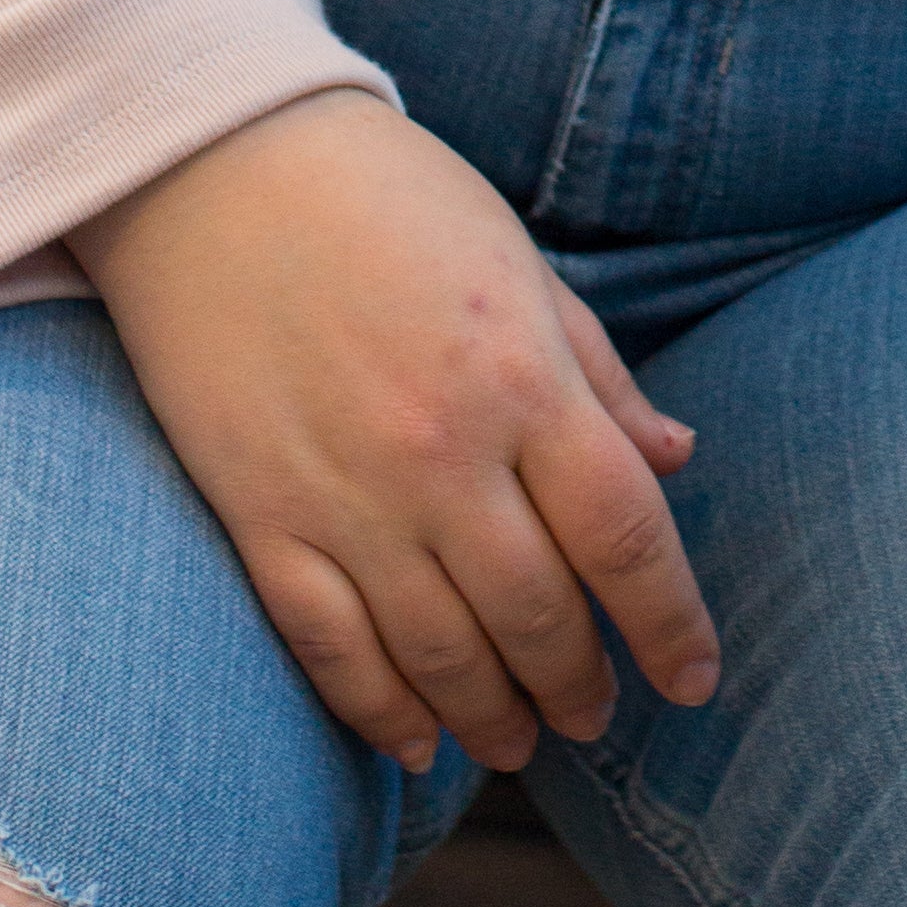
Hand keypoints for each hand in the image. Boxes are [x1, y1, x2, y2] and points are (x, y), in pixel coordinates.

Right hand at [73, 93, 719, 772]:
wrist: (212, 164)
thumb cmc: (386, 198)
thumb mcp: (518, 263)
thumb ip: (598, 375)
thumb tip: (677, 460)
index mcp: (523, 377)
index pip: (625, 536)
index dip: (670, 623)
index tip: (694, 678)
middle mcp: (445, 452)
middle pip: (539, 613)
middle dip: (580, 683)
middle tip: (598, 717)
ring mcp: (347, 494)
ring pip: (439, 653)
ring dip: (490, 716)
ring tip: (520, 743)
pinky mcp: (261, 517)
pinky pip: (330, 648)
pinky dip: (378, 712)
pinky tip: (414, 743)